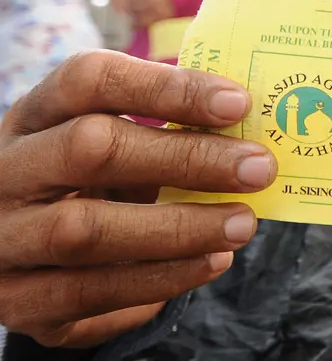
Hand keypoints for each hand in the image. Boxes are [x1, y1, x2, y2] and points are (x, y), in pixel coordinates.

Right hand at [0, 51, 277, 347]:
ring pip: (85, 231)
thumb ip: (166, 129)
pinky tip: (212, 261)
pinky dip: (162, 279)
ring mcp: (3, 237)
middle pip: (90, 147)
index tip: (238, 104)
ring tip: (243, 224)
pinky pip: (90, 293)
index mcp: (35, 114)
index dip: (166, 88)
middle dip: (187, 158)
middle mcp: (6, 171)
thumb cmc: (87, 181)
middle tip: (258, 168)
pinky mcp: (17, 299)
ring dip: (181, 229)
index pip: (89, 79)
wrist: (18, 249)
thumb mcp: (110, 140)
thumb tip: (251, 133)